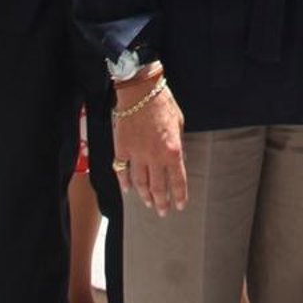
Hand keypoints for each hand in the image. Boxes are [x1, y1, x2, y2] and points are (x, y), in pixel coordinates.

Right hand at [113, 70, 188, 216]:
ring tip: (148, 203)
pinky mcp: (122, 149)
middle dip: (161, 202)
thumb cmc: (163, 103)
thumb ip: (179, 144)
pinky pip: (122, 170)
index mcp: (172, 150)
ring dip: (144, 196)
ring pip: (140, 183)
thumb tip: (180, 160)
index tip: (180, 206)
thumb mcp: (179, 123)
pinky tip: (128, 190)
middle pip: (158, 187)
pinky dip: (124, 182)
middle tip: (163, 211)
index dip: (180, 196)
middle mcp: (154, 157)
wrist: (140, 91)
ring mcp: (136, 154)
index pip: (178, 180)